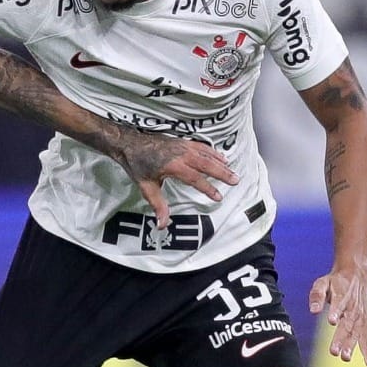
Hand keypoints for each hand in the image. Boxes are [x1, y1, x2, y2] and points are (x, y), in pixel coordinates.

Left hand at [111, 134, 237, 226]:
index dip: (208, 188)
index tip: (218, 197)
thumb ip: (158, 205)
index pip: (196, 179)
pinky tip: (221, 157)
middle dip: (222, 173)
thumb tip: (162, 224)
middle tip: (235, 181)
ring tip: (232, 171)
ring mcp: (182, 146)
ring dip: (221, 163)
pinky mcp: (182, 141)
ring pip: (207, 154)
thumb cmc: (137, 165)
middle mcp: (181, 154)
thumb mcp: (146, 187)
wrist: (130, 143)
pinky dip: (213, 152)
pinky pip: (202, 147)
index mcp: (173, 166)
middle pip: (206, 164)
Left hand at [308, 262, 366, 366]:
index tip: (332, 321)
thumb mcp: (323, 283)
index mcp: (342, 297)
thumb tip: (313, 311)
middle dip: (341, 338)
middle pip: (347, 325)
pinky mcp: (365, 322)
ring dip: (352, 346)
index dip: (336, 312)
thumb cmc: (335, 282)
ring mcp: (360, 316)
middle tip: (334, 352)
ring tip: (346, 358)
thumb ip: (317, 296)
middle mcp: (353, 308)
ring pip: (356, 333)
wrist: (356, 276)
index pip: (338, 305)